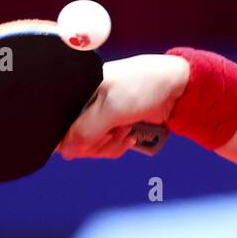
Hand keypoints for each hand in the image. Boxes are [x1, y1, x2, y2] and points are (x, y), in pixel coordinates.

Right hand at [56, 54, 189, 159]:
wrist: (177, 87)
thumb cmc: (143, 86)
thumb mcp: (111, 108)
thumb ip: (86, 130)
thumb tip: (65, 151)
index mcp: (78, 91)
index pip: (59, 123)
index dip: (71, 138)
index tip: (90, 139)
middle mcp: (85, 104)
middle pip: (74, 139)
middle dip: (96, 142)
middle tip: (113, 133)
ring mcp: (100, 115)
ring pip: (91, 145)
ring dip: (110, 144)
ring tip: (126, 130)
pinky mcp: (114, 124)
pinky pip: (106, 145)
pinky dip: (118, 145)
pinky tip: (131, 136)